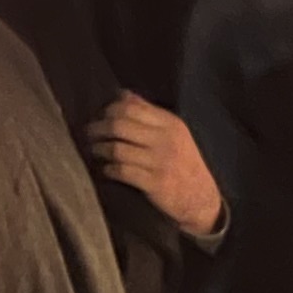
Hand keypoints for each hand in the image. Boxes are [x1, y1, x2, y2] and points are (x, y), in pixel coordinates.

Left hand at [87, 96, 224, 236]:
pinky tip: (106, 169)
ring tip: (95, 150)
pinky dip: (108, 169)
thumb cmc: (184, 163)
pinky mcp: (154, 183)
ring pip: (117, 149)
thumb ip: (149, 113)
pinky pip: (121, 171)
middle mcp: (165, 140)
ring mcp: (160, 162)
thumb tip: (122, 94)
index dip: (110, 110)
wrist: (202, 198)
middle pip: (120, 125)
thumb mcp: (174, 133)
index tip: (101, 116)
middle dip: (99, 128)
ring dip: (100, 149)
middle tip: (90, 132)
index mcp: (171, 124)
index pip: (131, 107)